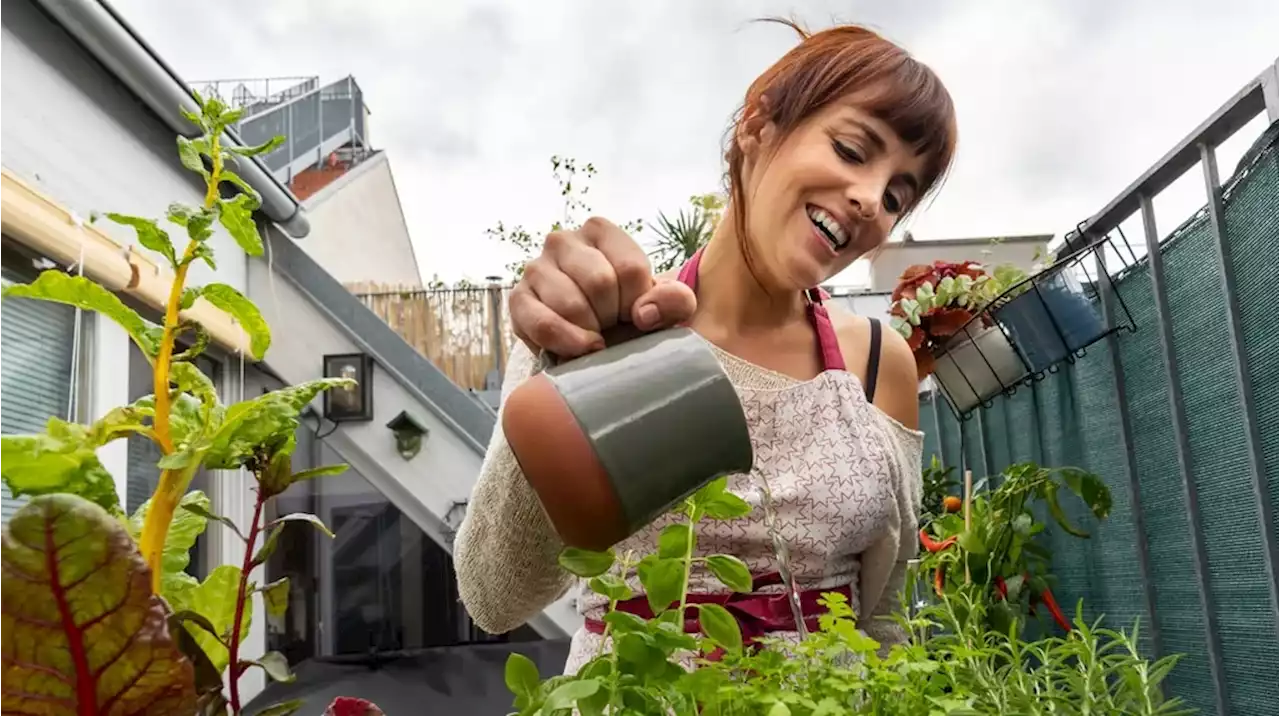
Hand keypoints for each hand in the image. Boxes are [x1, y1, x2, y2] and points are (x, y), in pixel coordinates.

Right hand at [509, 217, 697, 358]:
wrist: (594, 335)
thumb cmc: (629, 313)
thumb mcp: (663, 304)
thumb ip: (674, 301)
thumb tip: (643, 313)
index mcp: (599, 231)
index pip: (630, 267)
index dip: (639, 302)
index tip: (636, 315)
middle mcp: (562, 240)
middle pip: (600, 283)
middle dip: (613, 316)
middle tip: (613, 326)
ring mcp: (536, 268)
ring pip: (571, 304)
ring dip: (590, 331)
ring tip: (595, 335)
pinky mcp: (518, 300)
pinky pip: (542, 324)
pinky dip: (566, 343)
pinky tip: (580, 350)